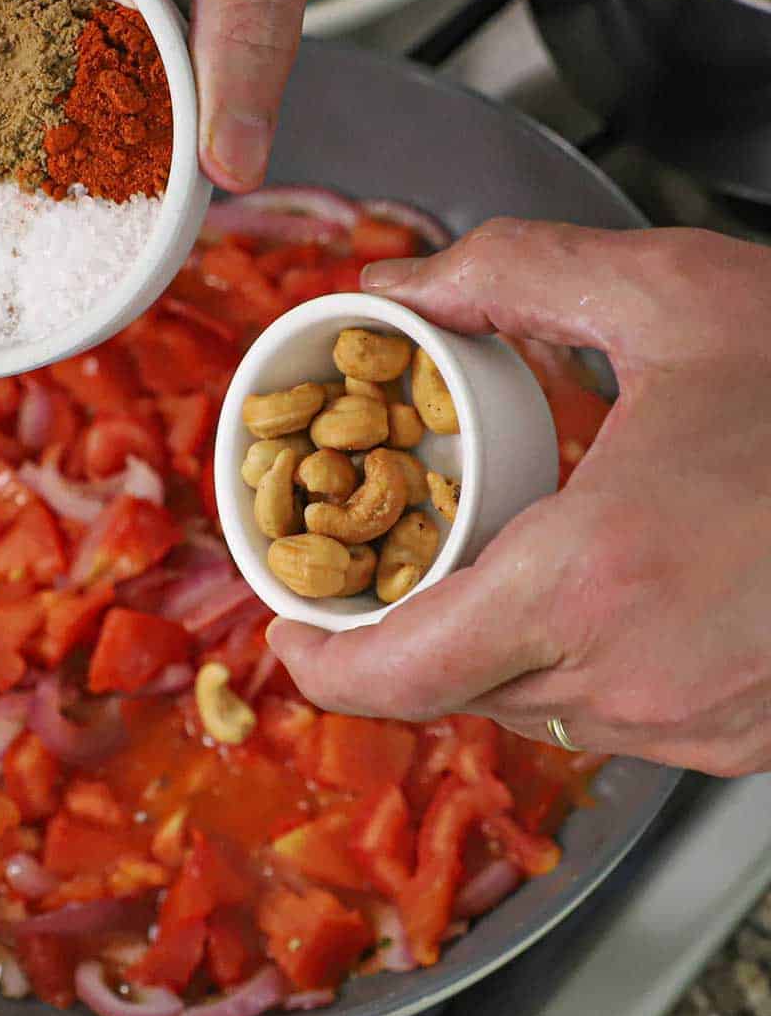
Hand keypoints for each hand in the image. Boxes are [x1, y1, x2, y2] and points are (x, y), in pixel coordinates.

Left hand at [266, 220, 770, 776]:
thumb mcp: (674, 294)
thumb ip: (514, 277)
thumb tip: (403, 286)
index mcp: (591, 582)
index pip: (396, 677)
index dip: (321, 665)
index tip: (290, 632)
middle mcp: (636, 679)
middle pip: (452, 689)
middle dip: (400, 634)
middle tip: (380, 567)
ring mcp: (697, 725)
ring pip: (532, 705)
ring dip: (492, 643)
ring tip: (495, 559)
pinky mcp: (745, 738)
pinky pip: (613, 713)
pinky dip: (576, 659)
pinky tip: (605, 587)